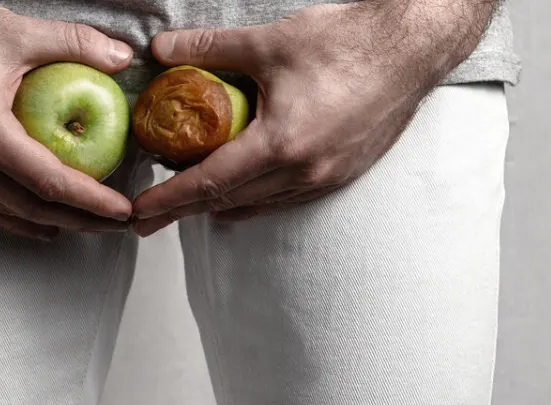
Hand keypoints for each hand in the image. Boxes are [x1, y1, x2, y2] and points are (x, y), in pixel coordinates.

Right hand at [0, 0, 136, 239]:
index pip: (49, 183)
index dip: (91, 202)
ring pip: (0, 214)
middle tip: (113, 225)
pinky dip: (8, 216)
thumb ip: (74, 44)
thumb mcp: (15, 32)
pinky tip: (31, 218)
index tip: (122, 211)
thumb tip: (122, 57)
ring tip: (81, 226)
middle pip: (30, 209)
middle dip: (79, 222)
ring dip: (44, 224)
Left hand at [131, 0, 495, 235]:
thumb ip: (208, 49)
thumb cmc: (348, 43)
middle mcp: (303, 173)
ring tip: (185, 194)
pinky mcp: (340, 175)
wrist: (412, 49)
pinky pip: (284, 199)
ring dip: (219, 202)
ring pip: (257, 205)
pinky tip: (237, 184)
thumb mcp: (268, 42)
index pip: (210, 183)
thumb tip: (160, 50)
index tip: (138, 213)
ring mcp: (324, 179)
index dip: (168, 201)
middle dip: (183, 209)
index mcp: (282, 145)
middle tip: (146, 216)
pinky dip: (252, 196)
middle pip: (228, 202)